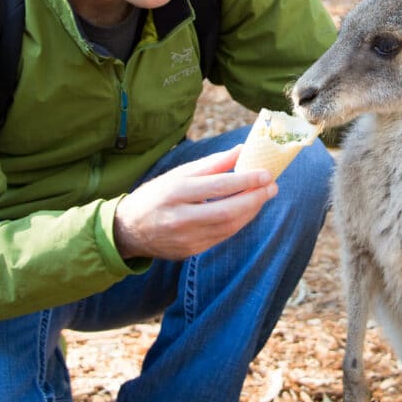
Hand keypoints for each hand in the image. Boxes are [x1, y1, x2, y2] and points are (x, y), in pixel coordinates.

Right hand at [113, 146, 277, 260]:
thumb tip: (241, 150)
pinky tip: (247, 210)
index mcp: (175, 192)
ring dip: (250, 211)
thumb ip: (211, 164)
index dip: (245, 181)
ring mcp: (186, 239)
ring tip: (263, 196)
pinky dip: (238, 223)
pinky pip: (222, 237)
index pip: (217, 187)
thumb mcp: (178, 174)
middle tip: (272, 187)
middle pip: (227, 212)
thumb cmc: (156, 195)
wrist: (129, 229)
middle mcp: (180, 218)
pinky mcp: (191, 251)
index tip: (266, 173)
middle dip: (254, 199)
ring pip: (228, 227)